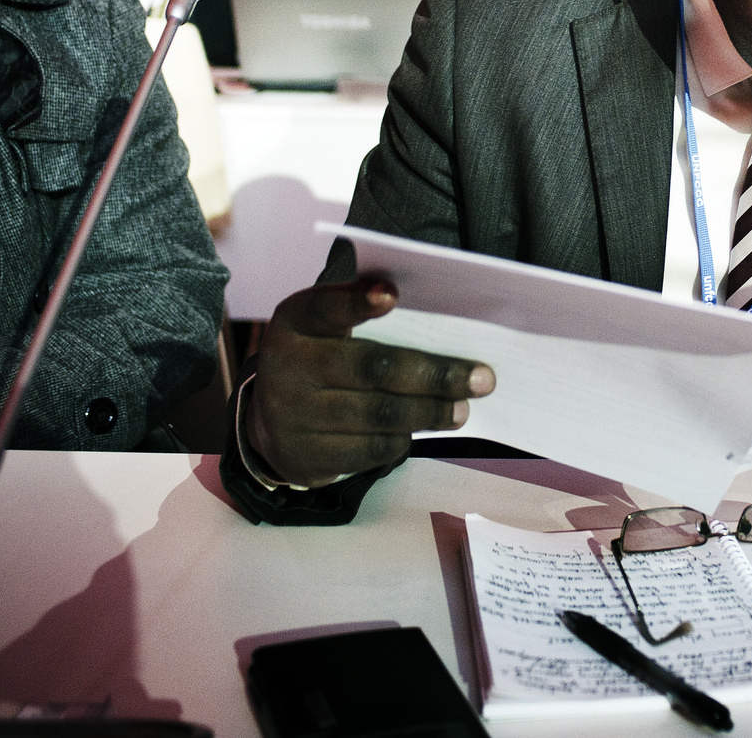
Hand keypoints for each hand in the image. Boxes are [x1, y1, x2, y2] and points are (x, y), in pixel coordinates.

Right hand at [246, 277, 493, 486]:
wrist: (270, 422)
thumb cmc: (320, 360)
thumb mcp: (326, 330)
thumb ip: (364, 317)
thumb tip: (441, 316)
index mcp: (295, 322)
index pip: (325, 307)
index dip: (357, 302)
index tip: (394, 296)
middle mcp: (287, 366)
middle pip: (372, 369)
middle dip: (434, 375)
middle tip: (482, 379)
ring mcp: (292, 415)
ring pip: (378, 415)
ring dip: (430, 413)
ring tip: (462, 409)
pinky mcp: (305, 455)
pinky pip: (367, 450)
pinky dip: (400, 441)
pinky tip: (419, 430)